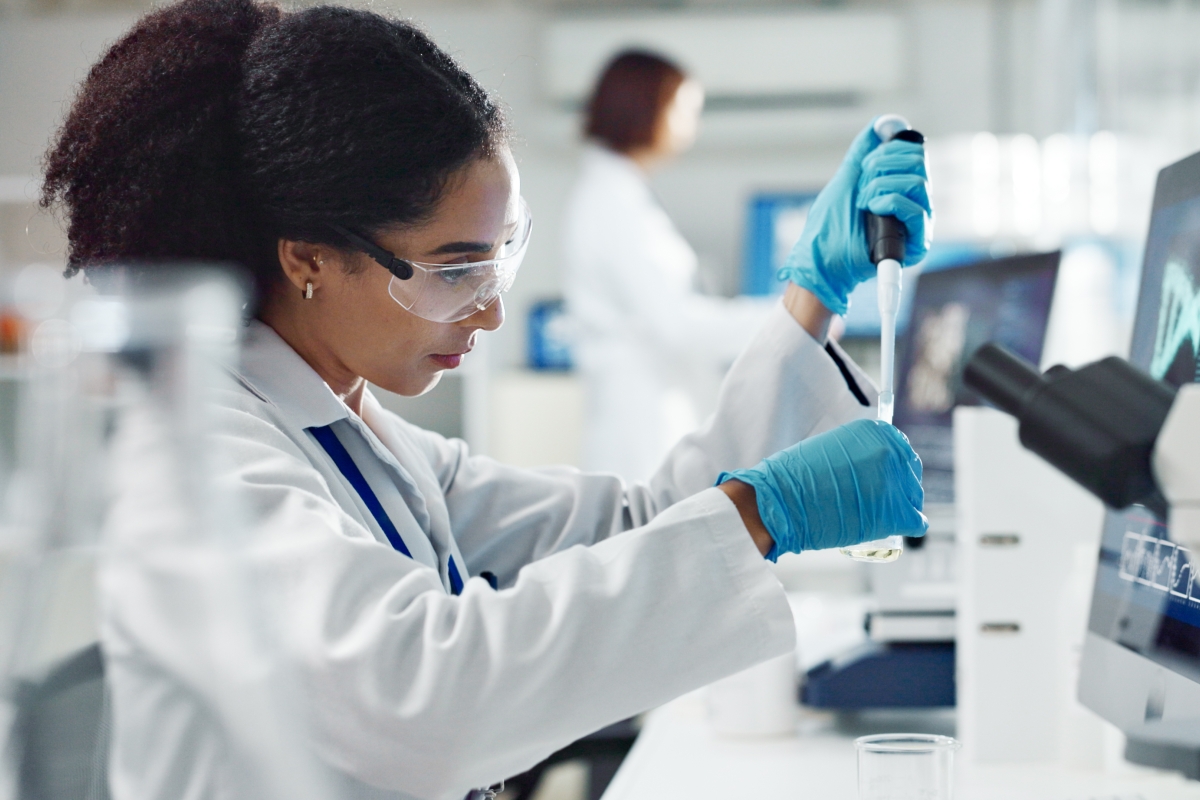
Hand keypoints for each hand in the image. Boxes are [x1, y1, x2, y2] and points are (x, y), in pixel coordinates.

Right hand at [718, 419, 926, 560]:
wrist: (781, 502)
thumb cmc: (794, 478)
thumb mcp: (827, 448)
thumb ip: (853, 452)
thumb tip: (866, 465)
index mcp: (873, 432)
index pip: (899, 447)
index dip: (892, 464)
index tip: (885, 475)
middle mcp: (889, 452)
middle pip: (910, 470)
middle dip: (899, 485)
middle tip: (881, 499)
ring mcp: (894, 482)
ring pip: (914, 496)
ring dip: (902, 505)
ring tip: (881, 514)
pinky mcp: (894, 514)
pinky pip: (917, 521)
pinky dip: (908, 525)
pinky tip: (896, 528)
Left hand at [777, 120, 931, 315]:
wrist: (821, 261)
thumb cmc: (829, 227)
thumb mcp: (845, 180)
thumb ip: (862, 152)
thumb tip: (879, 123)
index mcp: (899, 187)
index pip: (913, 153)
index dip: (888, 151)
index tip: (865, 165)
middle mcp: (913, 202)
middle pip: (919, 162)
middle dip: (882, 166)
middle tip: (862, 186)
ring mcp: (916, 222)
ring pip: (918, 182)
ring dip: (880, 187)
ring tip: (863, 204)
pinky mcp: (917, 242)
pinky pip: (917, 209)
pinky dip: (890, 203)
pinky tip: (873, 212)